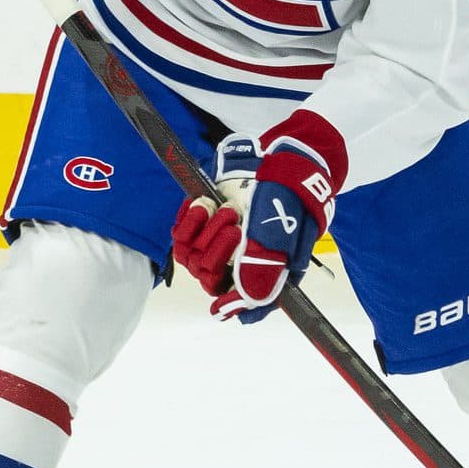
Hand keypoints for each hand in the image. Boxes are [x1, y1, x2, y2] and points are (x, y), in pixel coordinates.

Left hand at [171, 112, 346, 323]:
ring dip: (206, 233)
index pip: (246, 305)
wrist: (278, 160)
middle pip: (210, 279)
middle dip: (218, 253)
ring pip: (193, 258)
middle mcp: (240, 263)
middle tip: (236, 226)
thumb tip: (246, 301)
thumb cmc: (287, 198)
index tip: (220, 306)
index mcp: (266, 273)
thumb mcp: (280, 232)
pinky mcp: (202, 224)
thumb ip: (263, 266)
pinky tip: (206, 205)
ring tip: (227, 210)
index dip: (231, 307)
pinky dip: (190, 220)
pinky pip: (181, 235)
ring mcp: (219, 243)